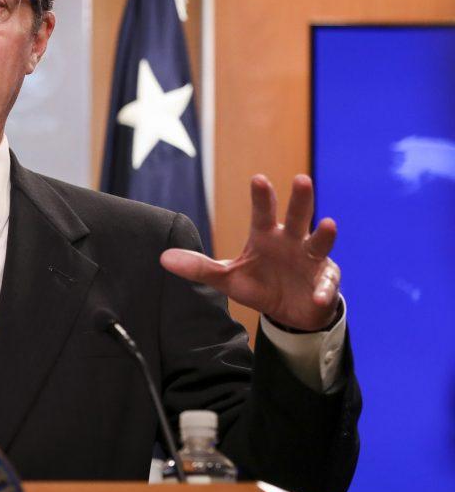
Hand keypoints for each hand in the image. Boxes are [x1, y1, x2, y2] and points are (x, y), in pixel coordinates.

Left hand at [161, 174, 340, 331]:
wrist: (289, 312)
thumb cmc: (259, 285)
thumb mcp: (226, 278)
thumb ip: (199, 268)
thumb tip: (163, 258)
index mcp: (266, 236)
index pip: (262, 213)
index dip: (261, 197)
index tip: (258, 179)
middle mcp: (291, 241)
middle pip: (297, 216)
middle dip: (300, 199)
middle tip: (300, 179)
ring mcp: (311, 259)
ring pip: (319, 242)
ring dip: (324, 234)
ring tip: (328, 223)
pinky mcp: (325, 281)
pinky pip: (326, 284)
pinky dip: (324, 290)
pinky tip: (320, 296)